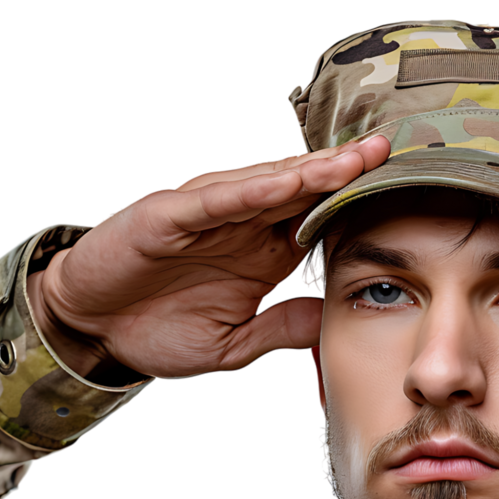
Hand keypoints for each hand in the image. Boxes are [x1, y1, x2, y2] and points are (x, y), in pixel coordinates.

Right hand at [30, 136, 390, 378]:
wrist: (94, 329)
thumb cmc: (160, 330)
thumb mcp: (237, 342)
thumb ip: (285, 327)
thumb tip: (335, 321)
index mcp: (263, 253)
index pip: (320, 223)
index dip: (358, 211)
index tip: (404, 203)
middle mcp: (242, 226)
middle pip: (304, 192)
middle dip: (348, 174)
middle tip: (394, 156)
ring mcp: (207, 216)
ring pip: (267, 185)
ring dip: (312, 171)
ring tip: (355, 159)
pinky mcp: (169, 216)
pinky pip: (216, 199)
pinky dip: (251, 190)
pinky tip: (288, 182)